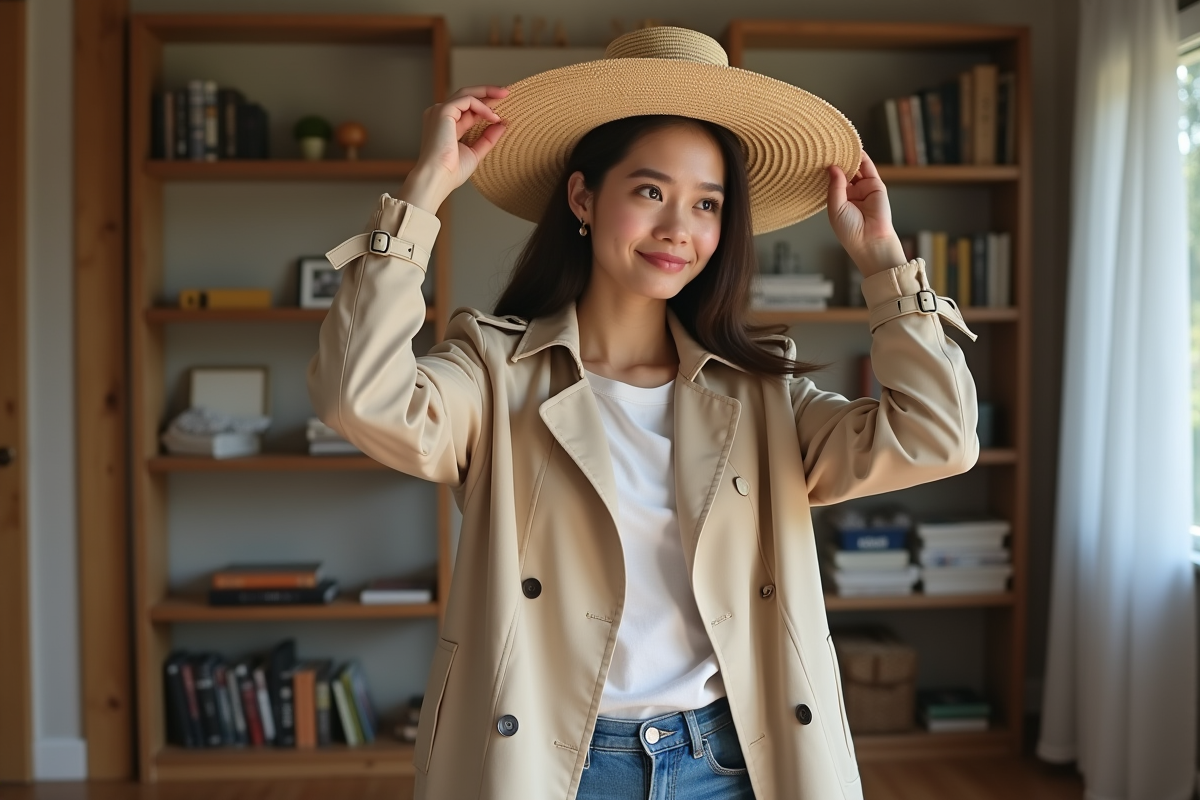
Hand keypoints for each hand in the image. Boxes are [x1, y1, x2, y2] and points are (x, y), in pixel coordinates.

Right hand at [397, 85, 508, 212]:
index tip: (503, 105)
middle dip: (487, 92)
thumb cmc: (451, 171)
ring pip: (466, 94)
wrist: (438, 178)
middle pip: (466, 97)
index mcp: (446, 125)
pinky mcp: (443, 111)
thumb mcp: (475, 152)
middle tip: (506, 92)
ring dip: (486, 93)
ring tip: (504, 96)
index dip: (486, 105)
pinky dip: (482, 106)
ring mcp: (440, 112)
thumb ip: (487, 139)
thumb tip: (502, 124)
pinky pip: (466, 100)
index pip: (468, 109)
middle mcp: (441, 116)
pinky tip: (493, 116)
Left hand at [826, 149, 907, 276]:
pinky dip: (862, 157)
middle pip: (843, 172)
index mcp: (838, 200)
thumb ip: (835, 185)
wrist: (870, 240)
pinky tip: (853, 148)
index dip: (826, 170)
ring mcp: (863, 188)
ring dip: (848, 156)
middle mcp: (850, 193)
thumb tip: (832, 166)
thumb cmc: (849, 230)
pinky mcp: (875, 185)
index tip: (816, 157)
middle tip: (825, 146)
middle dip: (837, 160)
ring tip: (838, 143)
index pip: (831, 180)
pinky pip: (868, 168)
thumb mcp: (835, 206)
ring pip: (855, 168)